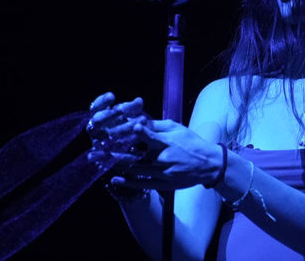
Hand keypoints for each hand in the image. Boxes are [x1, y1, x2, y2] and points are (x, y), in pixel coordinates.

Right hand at [86, 92, 151, 167]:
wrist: (123, 154)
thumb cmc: (124, 128)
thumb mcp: (128, 117)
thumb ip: (132, 108)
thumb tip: (139, 101)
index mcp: (97, 118)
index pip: (94, 107)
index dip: (101, 101)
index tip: (112, 96)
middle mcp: (94, 131)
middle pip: (98, 121)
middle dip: (114, 115)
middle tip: (129, 109)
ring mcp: (96, 145)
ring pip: (106, 137)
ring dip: (124, 130)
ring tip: (140, 126)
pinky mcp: (102, 160)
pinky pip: (110, 158)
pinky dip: (124, 155)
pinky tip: (137, 153)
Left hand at [106, 120, 222, 190]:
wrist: (208, 164)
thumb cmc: (191, 142)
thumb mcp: (177, 128)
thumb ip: (157, 125)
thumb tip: (137, 120)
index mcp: (167, 142)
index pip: (149, 136)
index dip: (136, 133)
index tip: (117, 130)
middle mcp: (163, 158)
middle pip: (135, 156)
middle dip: (114, 153)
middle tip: (95, 152)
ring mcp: (162, 173)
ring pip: (135, 170)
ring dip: (117, 166)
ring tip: (100, 162)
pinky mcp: (163, 183)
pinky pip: (142, 184)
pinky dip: (127, 182)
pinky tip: (115, 178)